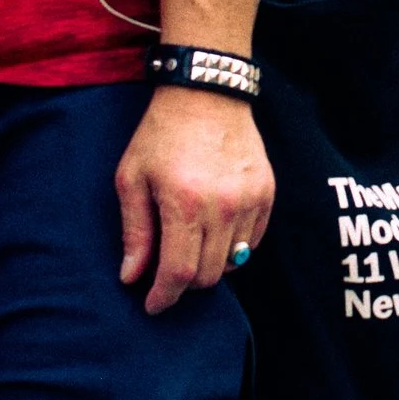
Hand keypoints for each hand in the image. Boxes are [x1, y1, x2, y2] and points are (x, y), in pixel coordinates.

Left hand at [116, 85, 275, 315]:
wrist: (206, 93)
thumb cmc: (161, 134)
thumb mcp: (132, 178)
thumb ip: (134, 231)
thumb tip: (132, 276)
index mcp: (184, 203)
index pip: (179, 273)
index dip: (164, 297)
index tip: (152, 306)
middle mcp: (222, 206)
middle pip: (208, 275)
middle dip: (184, 284)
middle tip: (167, 273)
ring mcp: (249, 200)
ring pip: (233, 263)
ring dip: (209, 266)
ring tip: (190, 247)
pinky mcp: (266, 194)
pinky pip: (252, 242)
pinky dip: (233, 249)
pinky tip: (214, 233)